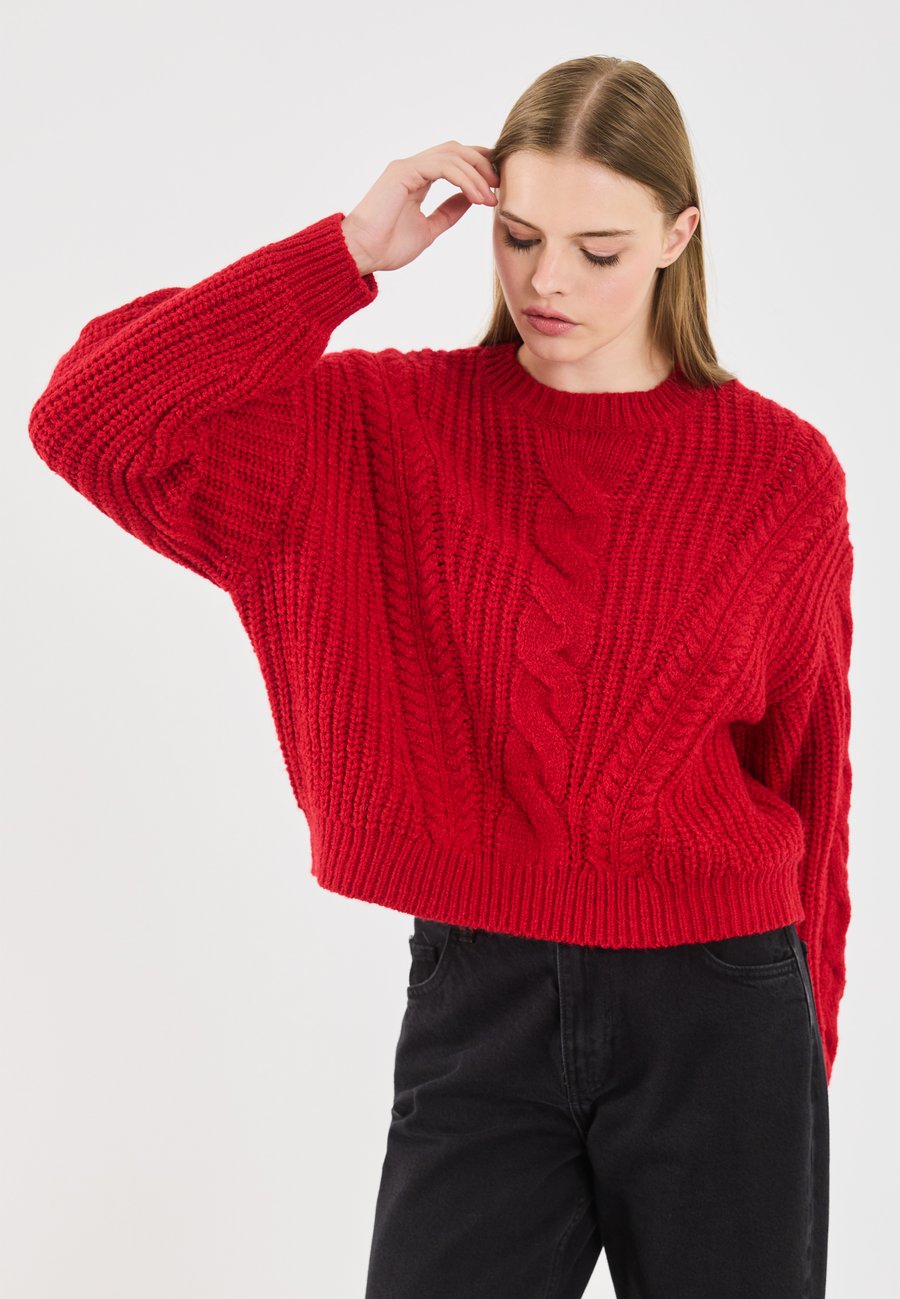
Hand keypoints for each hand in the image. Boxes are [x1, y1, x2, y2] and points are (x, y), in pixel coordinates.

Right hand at [340, 140, 499, 275]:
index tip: (497, 185)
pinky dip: (464, 179)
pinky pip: (443, 166)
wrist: (362, 254)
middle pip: (457, 150)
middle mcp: (413, 167)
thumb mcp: (429, 229)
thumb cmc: (387, 246)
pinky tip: (476, 197)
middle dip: (482, 164)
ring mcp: (407, 167)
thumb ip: (448, 212)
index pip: (454, 160)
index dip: (478, 166)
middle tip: (500, 185)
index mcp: (417, 179)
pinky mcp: (403, 171)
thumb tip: (471, 200)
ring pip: (452, 155)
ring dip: (476, 174)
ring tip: (490, 197)